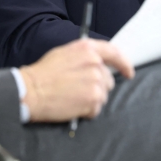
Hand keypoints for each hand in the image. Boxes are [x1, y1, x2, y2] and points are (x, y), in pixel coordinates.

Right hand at [19, 39, 134, 122]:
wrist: (31, 91)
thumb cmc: (43, 73)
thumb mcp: (64, 53)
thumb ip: (84, 56)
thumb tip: (97, 63)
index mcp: (87, 49)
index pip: (115, 53)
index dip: (124, 64)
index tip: (129, 72)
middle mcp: (95, 64)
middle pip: (108, 80)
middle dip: (97, 87)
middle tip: (78, 90)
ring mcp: (96, 82)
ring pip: (103, 95)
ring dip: (91, 99)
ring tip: (72, 97)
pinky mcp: (93, 99)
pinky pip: (96, 109)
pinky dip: (86, 111)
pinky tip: (72, 106)